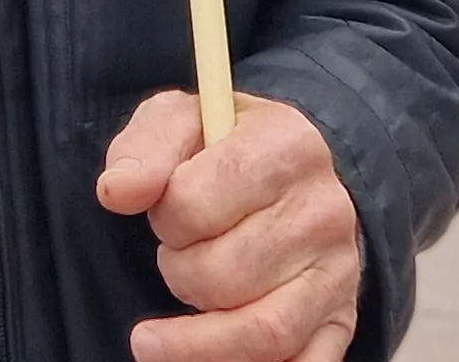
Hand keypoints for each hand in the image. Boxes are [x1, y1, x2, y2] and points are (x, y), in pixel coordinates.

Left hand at [98, 92, 362, 361]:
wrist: (291, 172)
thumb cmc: (223, 148)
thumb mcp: (180, 120)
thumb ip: (144, 148)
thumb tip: (118, 191)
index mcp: (289, 146)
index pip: (192, 203)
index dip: (163, 214)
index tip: (168, 208)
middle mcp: (325, 211)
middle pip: (221, 276)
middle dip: (178, 272)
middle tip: (178, 256)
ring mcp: (339, 273)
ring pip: (261, 334)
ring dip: (197, 340)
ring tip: (165, 331)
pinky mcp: (340, 321)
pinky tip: (207, 360)